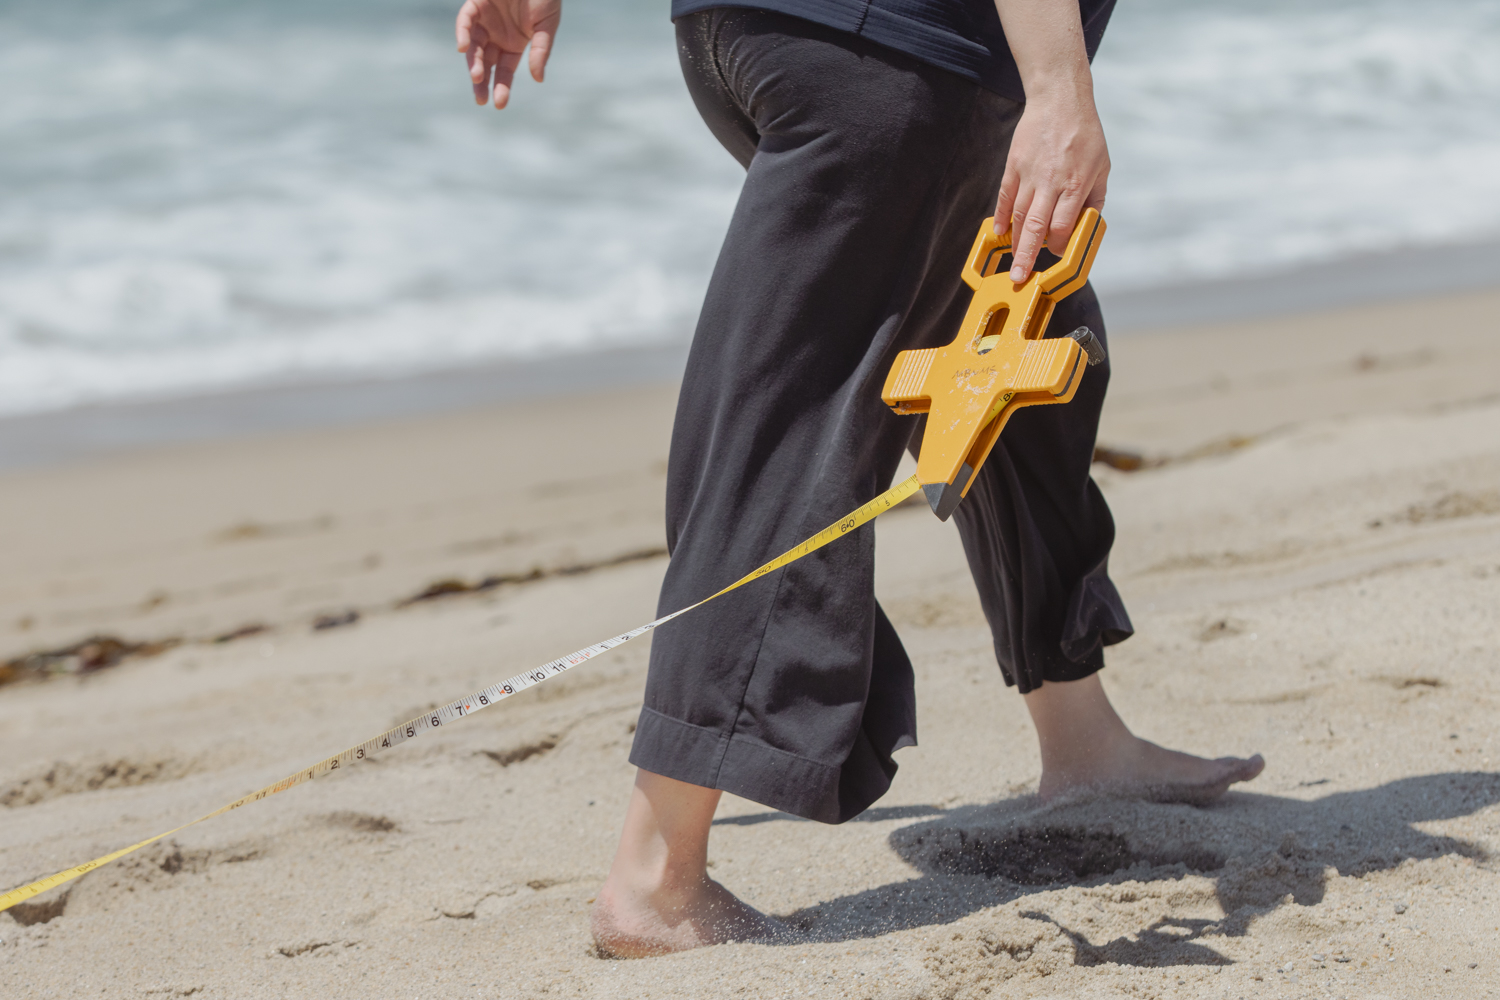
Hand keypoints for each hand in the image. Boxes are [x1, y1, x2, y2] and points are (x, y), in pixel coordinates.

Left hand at [455, 0, 561, 108]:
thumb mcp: (546, 27)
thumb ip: (540, 51)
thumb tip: (538, 79)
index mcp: (513, 45)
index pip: (504, 71)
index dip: (502, 87)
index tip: (499, 104)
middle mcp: (496, 36)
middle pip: (485, 64)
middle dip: (482, 82)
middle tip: (481, 100)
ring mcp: (485, 21)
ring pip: (474, 46)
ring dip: (473, 62)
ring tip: (477, 77)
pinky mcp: (476, 4)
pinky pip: (466, 21)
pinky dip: (462, 34)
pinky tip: (463, 49)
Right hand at [990, 0, 1108, 282]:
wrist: (1060, 99)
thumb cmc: (1085, 134)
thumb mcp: (1102, 166)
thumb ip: (1094, 198)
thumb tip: (1086, 226)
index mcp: (1076, 184)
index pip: (1062, 226)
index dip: (1058, 245)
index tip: (1056, 253)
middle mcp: (1051, 182)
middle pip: (1036, 227)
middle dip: (1026, 256)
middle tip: (1019, 278)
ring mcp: (1030, 174)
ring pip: (1019, 215)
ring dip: (1014, 242)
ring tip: (1012, 262)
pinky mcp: (1014, 165)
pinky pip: (1005, 196)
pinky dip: (1001, 216)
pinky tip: (1000, 233)